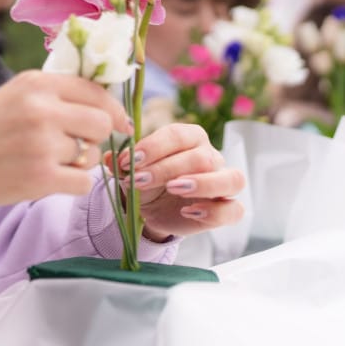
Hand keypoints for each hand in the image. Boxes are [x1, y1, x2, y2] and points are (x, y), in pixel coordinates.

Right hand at [0, 70, 130, 206]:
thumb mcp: (18, 94)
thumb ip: (58, 92)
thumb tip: (109, 105)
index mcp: (37, 83)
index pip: (95, 91)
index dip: (113, 109)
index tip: (118, 122)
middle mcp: (41, 110)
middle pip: (102, 123)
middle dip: (98, 136)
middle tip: (80, 143)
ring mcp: (42, 145)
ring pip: (93, 154)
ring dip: (80, 161)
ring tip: (51, 160)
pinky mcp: (41, 177)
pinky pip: (84, 182)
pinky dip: (73, 183)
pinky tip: (52, 177)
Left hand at [117, 123, 244, 240]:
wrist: (153, 210)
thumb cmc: (147, 181)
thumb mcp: (130, 172)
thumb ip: (120, 164)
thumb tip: (109, 158)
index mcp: (190, 138)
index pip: (179, 134)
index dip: (154, 146)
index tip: (128, 160)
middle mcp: (212, 156)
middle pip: (201, 157)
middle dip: (166, 168)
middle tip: (139, 180)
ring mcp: (223, 183)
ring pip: (232, 178)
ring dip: (202, 183)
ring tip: (173, 188)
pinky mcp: (226, 209)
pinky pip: (235, 210)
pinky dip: (215, 211)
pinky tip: (188, 211)